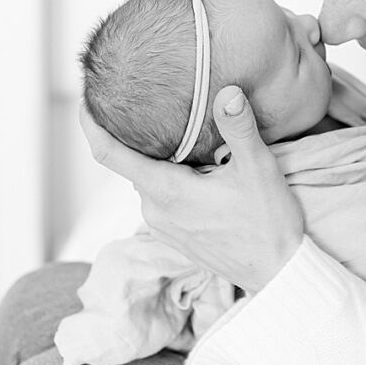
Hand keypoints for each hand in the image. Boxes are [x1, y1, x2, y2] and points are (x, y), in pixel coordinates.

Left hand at [79, 87, 304, 292]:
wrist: (280, 273)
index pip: (108, 153)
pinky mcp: (176, 234)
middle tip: (151, 103)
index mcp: (165, 191)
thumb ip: (239, 128)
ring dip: (161, 157)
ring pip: (149, 178)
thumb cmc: (269, 224)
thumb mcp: (258, 170)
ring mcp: (164, 225)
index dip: (91, 124)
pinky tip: (198, 166)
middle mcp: (155, 210)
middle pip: (132, 161)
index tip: (85, 99)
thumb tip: (227, 91)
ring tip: (182, 131)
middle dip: (137, 135)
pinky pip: (162, 196)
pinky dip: (171, 177)